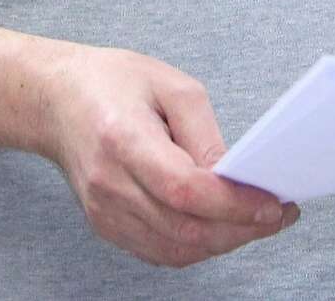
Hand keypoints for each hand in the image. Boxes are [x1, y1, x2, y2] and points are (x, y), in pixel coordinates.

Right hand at [42, 45, 297, 267]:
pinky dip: (197, 246)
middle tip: (279, 215)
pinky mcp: (105, 225)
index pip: (184, 190)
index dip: (234, 204)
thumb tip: (235, 177)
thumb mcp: (170, 84)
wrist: (56, 102)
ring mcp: (103, 211)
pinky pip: (159, 251)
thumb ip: (204, 133)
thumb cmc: (113, 82)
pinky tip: (223, 227)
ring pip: (175, 249)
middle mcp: (109, 184)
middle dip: (241, 228)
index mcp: (122, 138)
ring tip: (258, 221)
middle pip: (184, 228)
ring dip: (224, 242)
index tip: (273, 203)